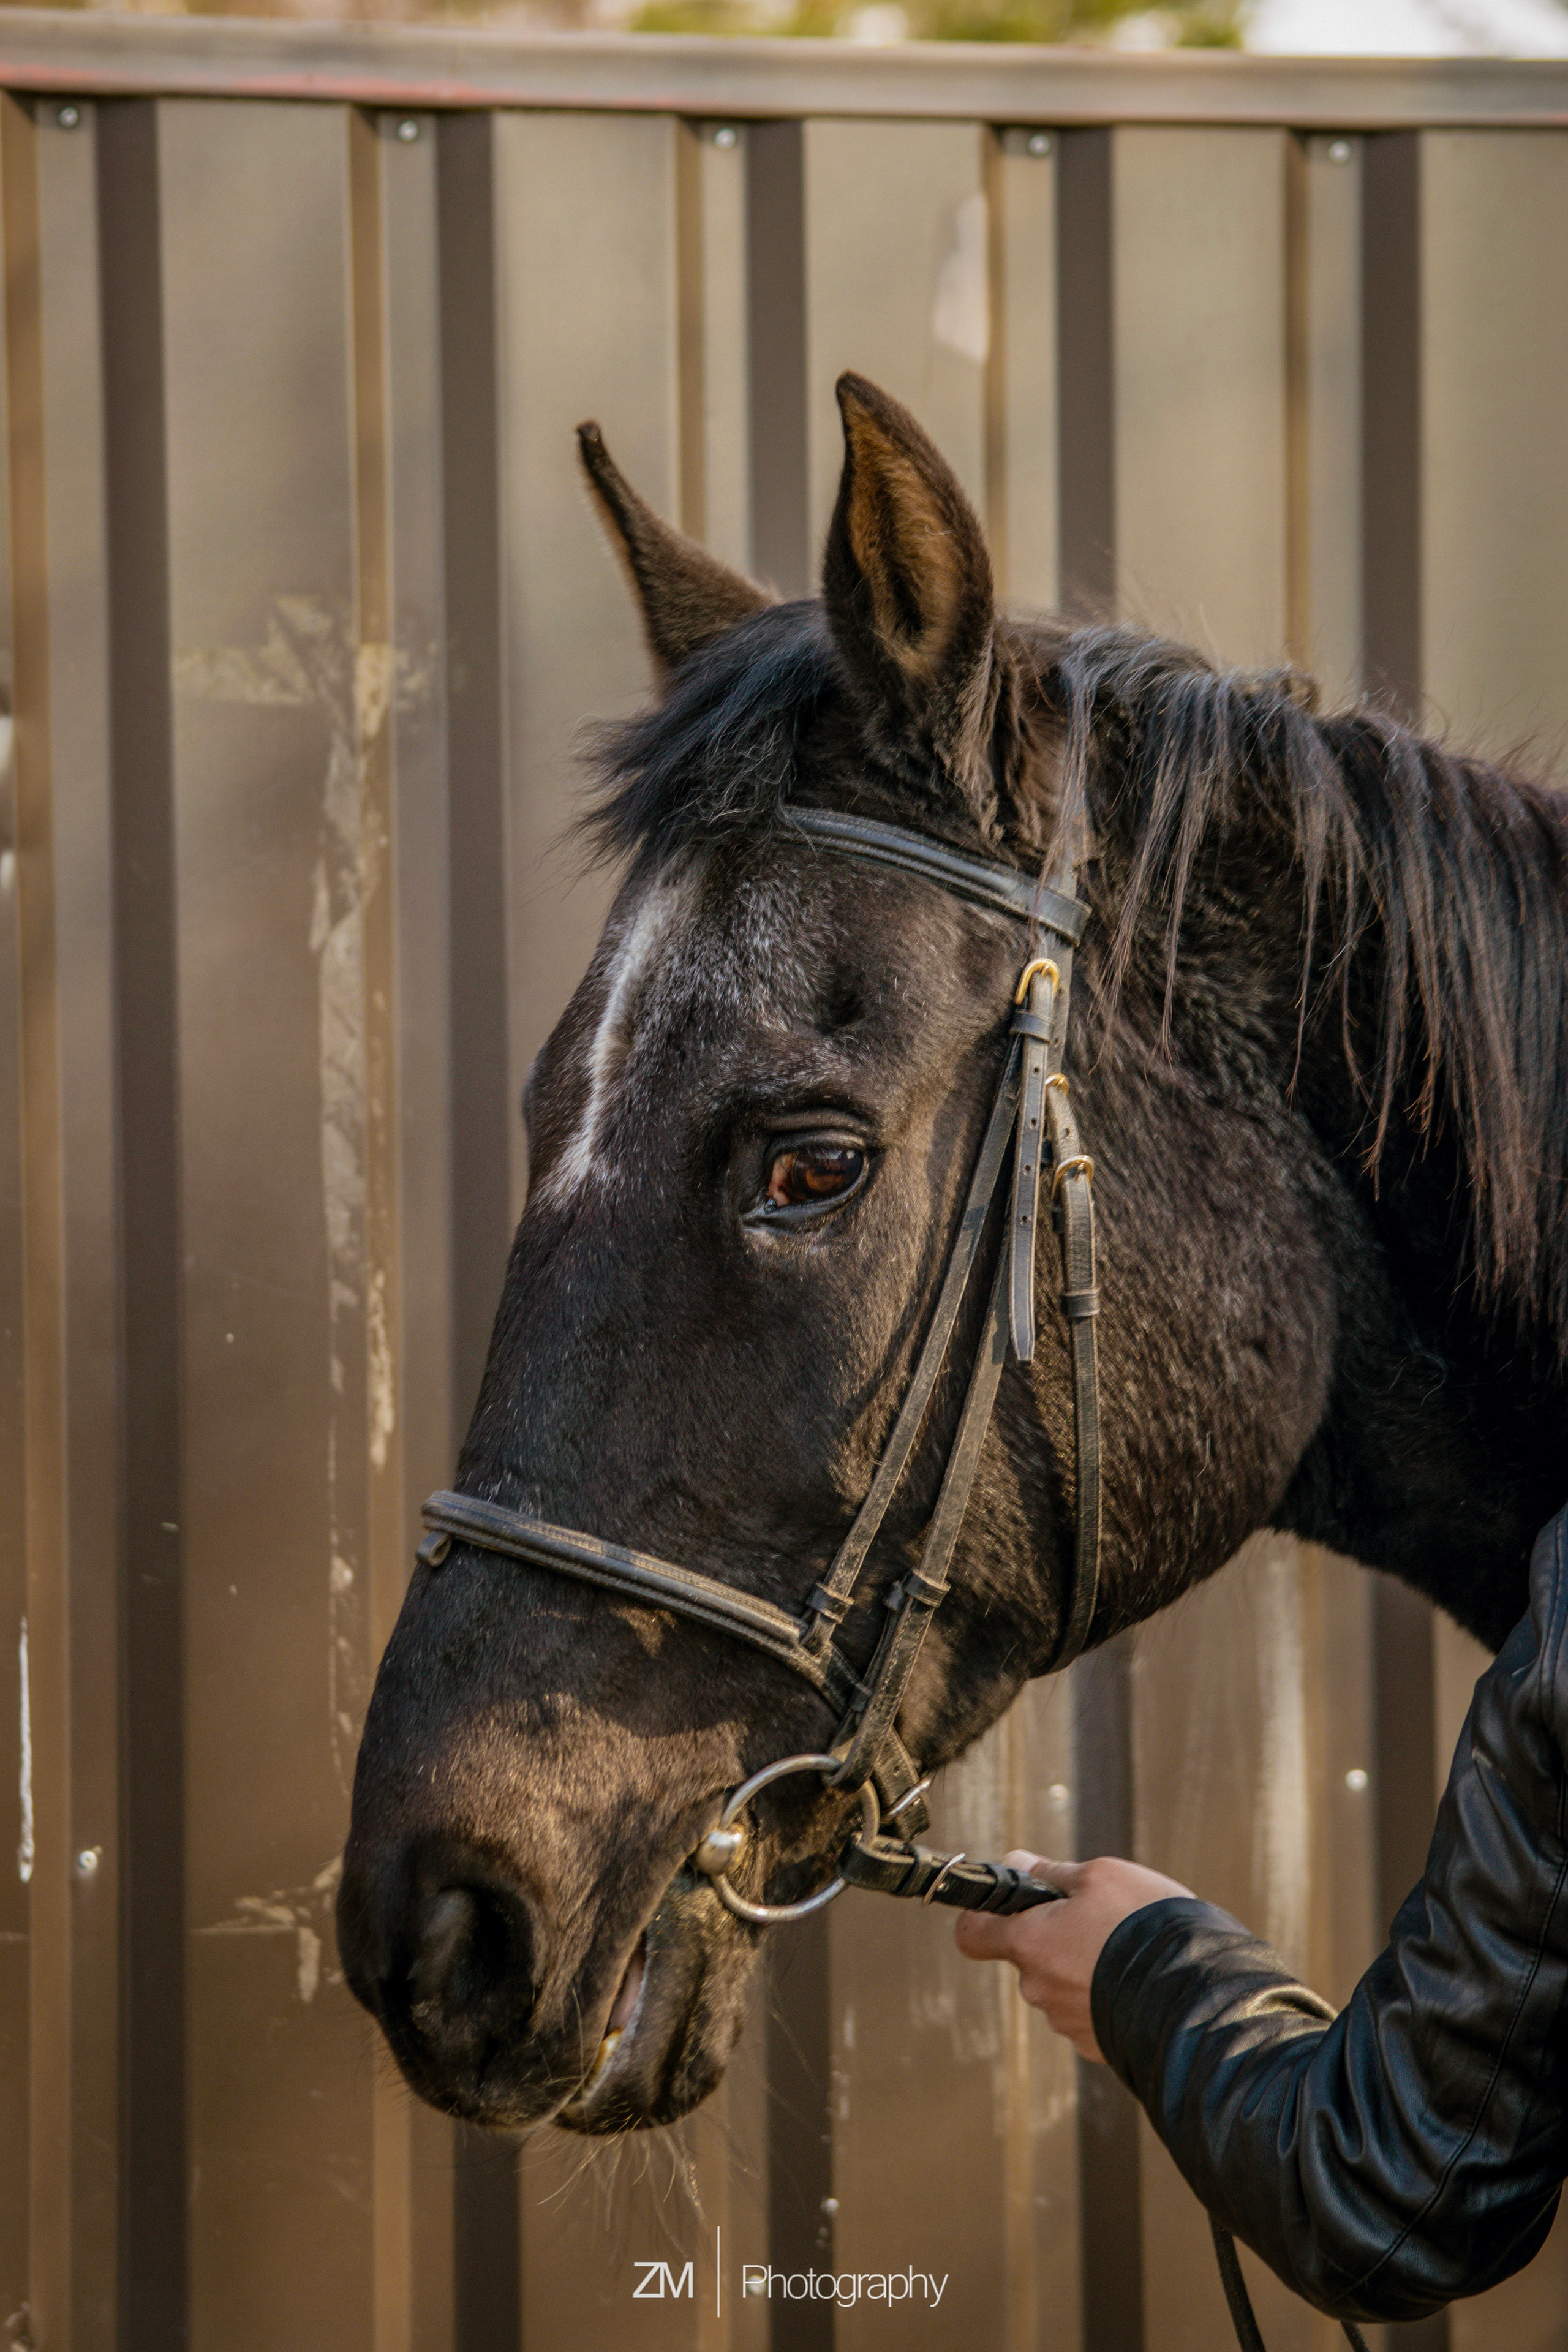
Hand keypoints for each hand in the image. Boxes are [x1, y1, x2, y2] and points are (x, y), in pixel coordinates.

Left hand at [954, 1850, 1191, 2060]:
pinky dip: (1105, 1994)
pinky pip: (1089, 2011)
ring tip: (1126, 1950)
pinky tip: (1137, 1980)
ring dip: (1082, 1967)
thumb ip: (1050, 1872)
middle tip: (1096, 1918)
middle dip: (1054, 1935)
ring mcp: (1067, 2021)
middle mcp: (1039, 1988)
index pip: (972, 1934)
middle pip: (1028, 1955)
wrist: (1196, 1997)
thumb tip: (1015, 1863)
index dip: (983, 1916)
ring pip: (1061, 1984)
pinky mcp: (1097, 2045)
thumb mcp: (1100, 1876)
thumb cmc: (1144, 1928)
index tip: (1005, 1904)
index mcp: (1030, 1943)